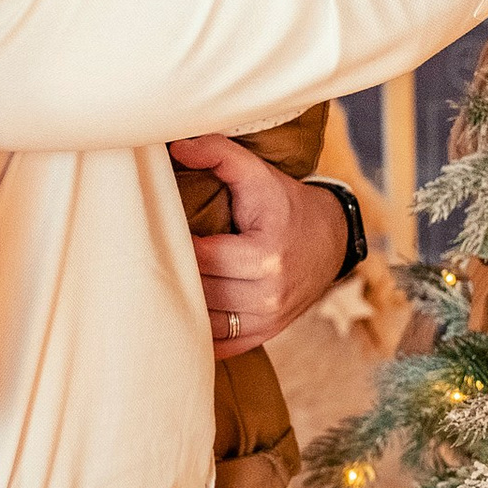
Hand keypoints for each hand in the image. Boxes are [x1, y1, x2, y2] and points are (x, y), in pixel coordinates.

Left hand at [171, 135, 348, 356]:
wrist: (332, 239)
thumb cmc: (286, 205)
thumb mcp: (258, 173)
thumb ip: (218, 153)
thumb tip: (177, 144)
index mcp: (265, 256)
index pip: (200, 258)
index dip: (175, 243)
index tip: (161, 230)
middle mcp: (269, 294)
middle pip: (200, 292)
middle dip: (176, 273)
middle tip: (156, 255)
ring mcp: (268, 320)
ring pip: (204, 323)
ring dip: (184, 303)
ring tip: (167, 280)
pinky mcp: (266, 334)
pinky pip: (220, 344)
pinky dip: (199, 333)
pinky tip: (185, 312)